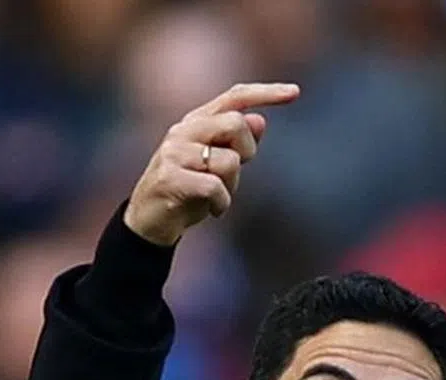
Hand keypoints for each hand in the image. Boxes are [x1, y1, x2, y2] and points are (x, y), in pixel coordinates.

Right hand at [124, 82, 299, 245]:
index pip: (234, 97)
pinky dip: (222, 204)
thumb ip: (236, 144)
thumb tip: (259, 120)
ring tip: (216, 197)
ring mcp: (173, 152)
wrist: (150, 221)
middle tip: (233, 173)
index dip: (265, 93)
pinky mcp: (169, 177)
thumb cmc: (189, 191)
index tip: (295, 92)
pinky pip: (215, 187)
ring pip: (229, 160)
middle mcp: (183, 131)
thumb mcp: (217, 166)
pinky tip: (213, 211)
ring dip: (232, 186)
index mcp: (196, 122)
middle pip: (236, 123)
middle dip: (246, 151)